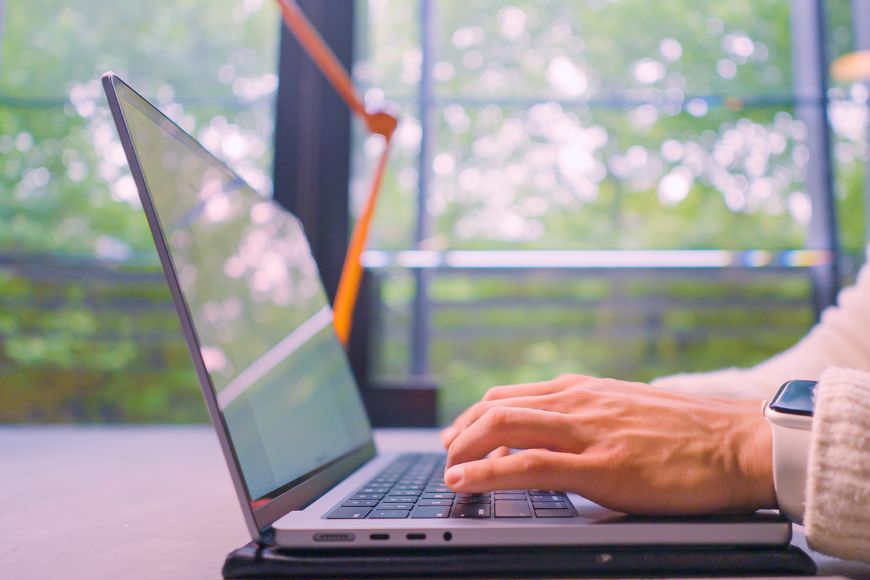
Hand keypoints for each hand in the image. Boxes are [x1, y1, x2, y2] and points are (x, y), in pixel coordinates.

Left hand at [441, 374, 774, 514]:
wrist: (739, 443)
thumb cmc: (690, 433)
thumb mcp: (629, 410)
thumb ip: (591, 419)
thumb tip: (561, 438)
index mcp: (584, 390)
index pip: (512, 396)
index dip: (476, 416)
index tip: (459, 435)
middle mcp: (578, 402)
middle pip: (497, 408)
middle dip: (461, 432)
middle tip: (447, 454)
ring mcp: (588, 432)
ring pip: (504, 428)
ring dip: (465, 450)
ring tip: (448, 469)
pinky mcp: (601, 466)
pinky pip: (530, 466)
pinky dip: (488, 473)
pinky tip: (466, 482)